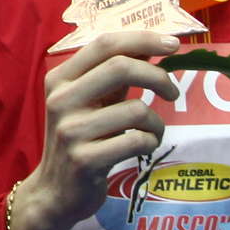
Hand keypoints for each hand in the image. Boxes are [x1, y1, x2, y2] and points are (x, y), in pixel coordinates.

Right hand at [10, 29, 180, 229]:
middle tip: (174, 93)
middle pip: (121, 67)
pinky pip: (136, 141)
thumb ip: (113, 76)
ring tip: (152, 132)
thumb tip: (151, 45)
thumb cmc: (79, 139)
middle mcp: (61, 99)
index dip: (142, 39)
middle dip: (159, 77)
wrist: (55, 191)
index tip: (173, 44)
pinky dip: (150, 143)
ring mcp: (70, 130)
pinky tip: (142, 149)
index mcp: (60, 79)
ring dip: (157, 123)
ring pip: (136, 110)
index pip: (104, 44)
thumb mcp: (90, 102)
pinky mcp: (85, 159)